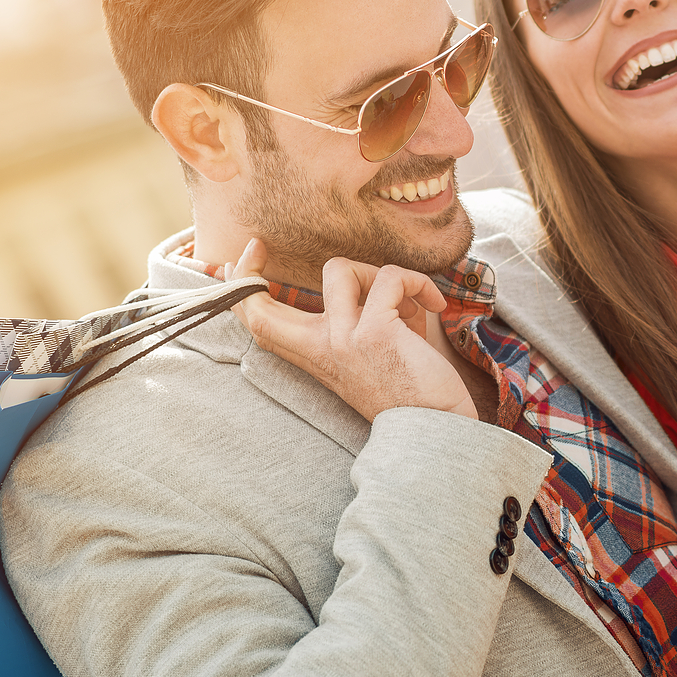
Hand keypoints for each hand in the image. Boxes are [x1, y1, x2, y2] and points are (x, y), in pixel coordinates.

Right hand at [226, 239, 477, 422]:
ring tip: (406, 298)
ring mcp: (343, 338)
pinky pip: (392, 278)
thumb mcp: (372, 351)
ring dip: (378, 272)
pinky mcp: (375, 332)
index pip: (260, 322)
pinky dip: (417, 282)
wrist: (434, 431)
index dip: (242, 288)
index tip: (244, 260)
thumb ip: (364, 315)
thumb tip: (381, 282)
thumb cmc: (412, 390)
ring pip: (339, 269)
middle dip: (247, 269)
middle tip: (260, 245)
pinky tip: (434, 304)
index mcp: (315, 354)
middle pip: (257, 306)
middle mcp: (320, 346)